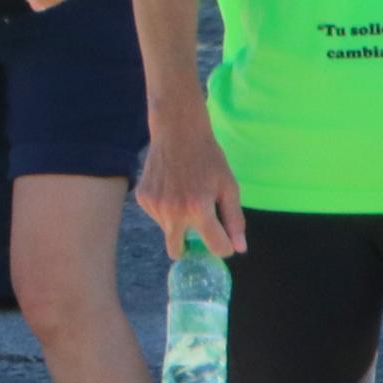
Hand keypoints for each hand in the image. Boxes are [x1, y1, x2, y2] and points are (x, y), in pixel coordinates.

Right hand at [135, 113, 247, 261]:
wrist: (177, 131)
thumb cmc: (208, 158)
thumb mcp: (228, 186)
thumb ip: (234, 220)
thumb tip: (239, 249)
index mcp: (199, 209)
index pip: (215, 247)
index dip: (224, 247)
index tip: (225, 241)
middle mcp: (173, 212)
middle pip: (177, 251)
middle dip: (189, 247)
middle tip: (198, 232)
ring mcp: (155, 206)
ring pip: (167, 232)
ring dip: (177, 224)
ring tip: (185, 197)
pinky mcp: (143, 198)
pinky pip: (157, 217)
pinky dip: (166, 211)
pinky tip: (172, 190)